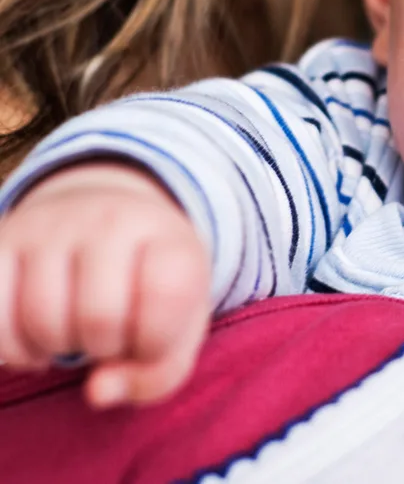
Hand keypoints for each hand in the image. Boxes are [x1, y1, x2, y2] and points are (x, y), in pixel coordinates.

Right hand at [0, 163, 210, 407]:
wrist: (111, 222)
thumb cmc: (149, 290)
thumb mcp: (178, 328)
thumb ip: (157, 374)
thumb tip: (98, 392)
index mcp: (170, 239)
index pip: (166, 296)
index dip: (154, 342)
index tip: (149, 338)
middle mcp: (113, 220)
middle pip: (99, 316)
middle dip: (104, 348)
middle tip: (109, 335)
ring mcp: (54, 224)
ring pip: (42, 318)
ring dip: (57, 348)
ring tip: (74, 333)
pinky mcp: (4, 238)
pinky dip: (13, 347)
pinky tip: (36, 340)